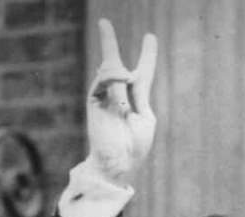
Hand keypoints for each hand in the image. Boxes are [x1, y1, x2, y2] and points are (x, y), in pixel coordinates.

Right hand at [87, 19, 156, 184]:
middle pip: (114, 65)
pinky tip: (123, 76)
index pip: (143, 73)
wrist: (119, 167)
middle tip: (103, 22)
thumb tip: (128, 75)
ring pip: (104, 71)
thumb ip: (139, 95)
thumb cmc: (134, 149)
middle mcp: (119, 97)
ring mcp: (105, 100)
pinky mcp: (94, 105)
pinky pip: (99, 84)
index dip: (147, 56)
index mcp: (137, 101)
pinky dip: (110, 77)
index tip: (150, 37)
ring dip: (112, 63)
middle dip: (109, 44)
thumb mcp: (145, 119)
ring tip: (127, 73)